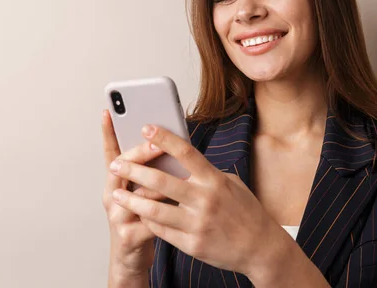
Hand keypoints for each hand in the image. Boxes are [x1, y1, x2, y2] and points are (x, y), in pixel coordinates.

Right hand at [101, 110, 167, 278]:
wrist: (132, 257)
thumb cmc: (144, 218)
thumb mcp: (145, 191)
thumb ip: (154, 171)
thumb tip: (171, 147)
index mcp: (117, 182)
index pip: (112, 152)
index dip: (108, 133)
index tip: (108, 112)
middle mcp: (113, 196)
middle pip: (121, 167)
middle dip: (139, 153)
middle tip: (155, 142)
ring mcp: (117, 216)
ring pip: (134, 194)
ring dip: (153, 183)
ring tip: (170, 174)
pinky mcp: (128, 236)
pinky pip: (147, 220)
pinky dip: (162, 212)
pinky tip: (175, 206)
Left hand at [108, 124, 289, 276]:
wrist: (260, 248)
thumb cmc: (246, 212)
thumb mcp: (230, 184)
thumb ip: (205, 174)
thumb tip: (180, 162)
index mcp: (215, 180)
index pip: (185, 152)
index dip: (163, 138)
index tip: (145, 128)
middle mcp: (205, 200)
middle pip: (161, 180)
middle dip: (134, 170)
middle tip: (116, 163)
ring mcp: (197, 224)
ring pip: (154, 209)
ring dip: (131, 200)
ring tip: (116, 194)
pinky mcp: (192, 244)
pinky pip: (161, 230)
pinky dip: (147, 220)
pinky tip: (138, 214)